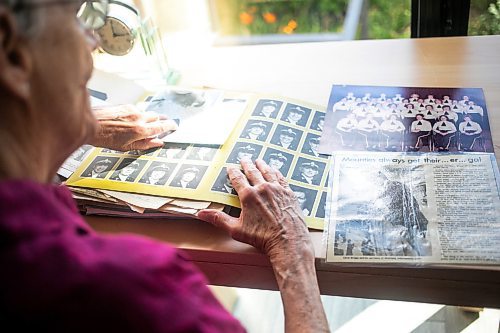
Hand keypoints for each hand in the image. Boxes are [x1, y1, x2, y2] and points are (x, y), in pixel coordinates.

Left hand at [89, 105, 177, 150]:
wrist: (91, 124)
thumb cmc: (105, 137)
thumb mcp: (126, 147)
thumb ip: (145, 144)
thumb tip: (158, 143)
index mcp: (141, 130)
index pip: (162, 127)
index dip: (170, 126)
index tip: (175, 126)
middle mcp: (139, 118)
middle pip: (157, 117)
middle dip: (160, 121)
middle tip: (161, 125)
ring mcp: (133, 110)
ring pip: (146, 113)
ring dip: (147, 118)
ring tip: (142, 125)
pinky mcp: (126, 105)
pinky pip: (137, 109)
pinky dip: (137, 115)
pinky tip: (129, 121)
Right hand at [197, 159, 312, 258]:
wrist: (288, 241)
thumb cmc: (262, 237)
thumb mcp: (236, 230)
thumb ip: (219, 219)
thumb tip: (201, 214)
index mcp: (248, 195)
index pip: (238, 179)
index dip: (233, 172)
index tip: (230, 167)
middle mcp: (263, 188)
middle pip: (253, 172)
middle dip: (247, 164)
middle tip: (244, 158)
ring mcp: (277, 189)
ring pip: (268, 172)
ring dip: (262, 165)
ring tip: (259, 160)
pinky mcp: (289, 193)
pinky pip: (281, 178)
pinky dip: (277, 172)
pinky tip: (275, 170)